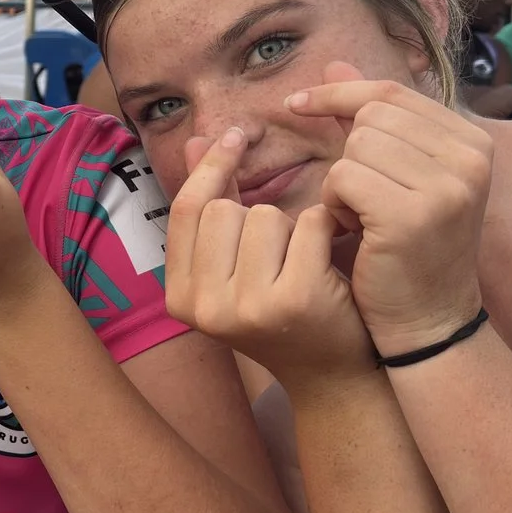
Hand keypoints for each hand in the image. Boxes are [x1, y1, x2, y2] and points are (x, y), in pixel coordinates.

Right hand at [163, 127, 371, 383]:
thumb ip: (212, 205)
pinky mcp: (296, 298)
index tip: (236, 137)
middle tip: (278, 253)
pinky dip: (325, 231)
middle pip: (224, 208)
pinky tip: (329, 262)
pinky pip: (309, 224)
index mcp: (180, 299)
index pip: (185, 210)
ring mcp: (249, 305)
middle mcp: (206, 307)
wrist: (332, 375)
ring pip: (266, 214)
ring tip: (301, 263)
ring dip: (291, 226)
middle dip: (257, 213)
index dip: (211, 167)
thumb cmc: (281, 310)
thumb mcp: (234, 266)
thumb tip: (198, 139)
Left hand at [289, 63, 494, 355]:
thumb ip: (373, 121)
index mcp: (472, 140)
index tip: (297, 103)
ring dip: (343, 182)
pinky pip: (344, 177)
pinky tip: (357, 232)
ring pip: (355, 146)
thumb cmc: (408, 249)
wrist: (428, 321)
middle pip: (371, 117)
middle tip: (363, 201)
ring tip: (365, 219)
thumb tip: (334, 64)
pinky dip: (337, 203)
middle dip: (349, 155)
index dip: (339, 93)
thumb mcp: (401, 176)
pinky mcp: (413, 214)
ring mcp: (446, 185)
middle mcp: (470, 157)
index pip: (391, 92)